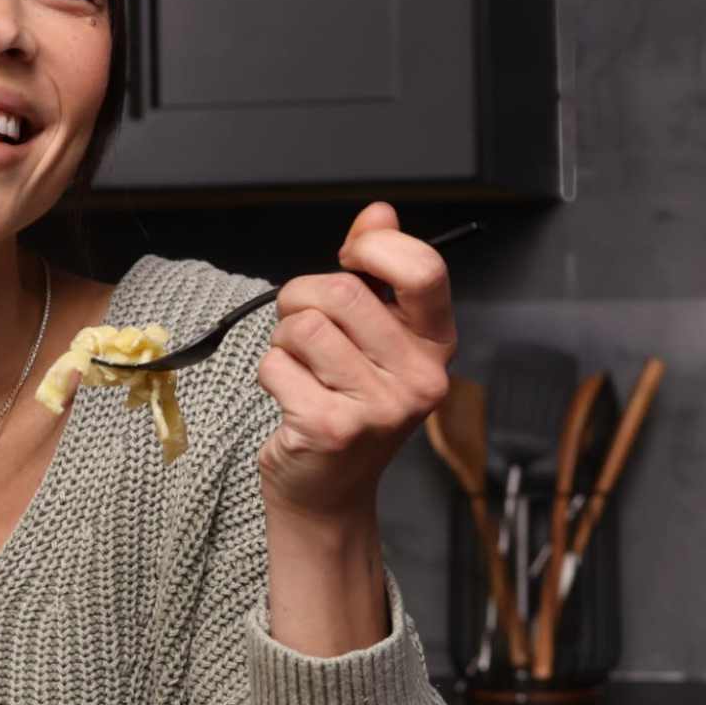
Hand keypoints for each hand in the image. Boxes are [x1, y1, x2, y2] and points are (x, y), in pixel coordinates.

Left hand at [255, 201, 457, 528]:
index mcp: (435, 344)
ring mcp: (379, 408)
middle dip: (302, 298)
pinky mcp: (331, 428)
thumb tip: (379, 213)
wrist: (330, 490)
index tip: (352, 261)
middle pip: (342, 291)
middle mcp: (418, 377)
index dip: (375, 248)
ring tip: (302, 367)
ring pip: (303, 326)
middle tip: (304, 327)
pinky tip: (292, 398)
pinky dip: (270, 374)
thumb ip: (376, 270)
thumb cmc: (349, 402)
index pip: (424, 269)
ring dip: (283, 339)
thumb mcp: (375, 335)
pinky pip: (275, 365)